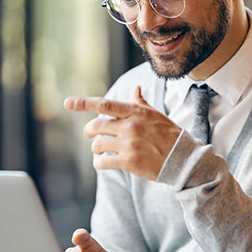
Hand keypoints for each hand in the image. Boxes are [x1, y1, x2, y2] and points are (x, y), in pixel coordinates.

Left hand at [63, 86, 181, 180]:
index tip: (68, 102)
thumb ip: (140, 103)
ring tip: (101, 150)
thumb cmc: (169, 134)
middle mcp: (130, 126)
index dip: (84, 103)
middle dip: (89, 131)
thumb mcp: (155, 115)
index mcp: (135, 112)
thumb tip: (135, 88)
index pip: (105, 105)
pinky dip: (99, 163)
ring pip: (98, 144)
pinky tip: (103, 162)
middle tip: (90, 134)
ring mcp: (129, 144)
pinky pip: (103, 162)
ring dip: (96, 148)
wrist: (183, 158)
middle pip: (96, 126)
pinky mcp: (129, 162)